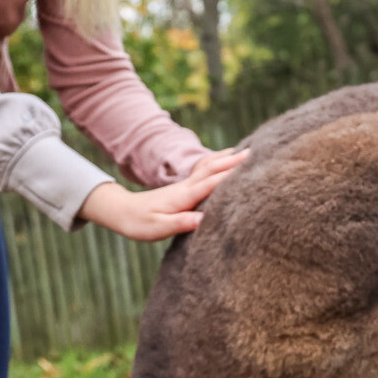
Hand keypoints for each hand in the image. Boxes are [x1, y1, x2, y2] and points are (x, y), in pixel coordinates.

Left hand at [77, 148, 247, 240]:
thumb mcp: (158, 227)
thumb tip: (203, 221)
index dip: (230, 175)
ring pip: (210, 167)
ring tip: (248, 150)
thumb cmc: (139, 223)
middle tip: (255, 152)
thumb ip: (180, 223)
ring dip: (228, 159)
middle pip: (213, 169)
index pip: (210, 183)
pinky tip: (227, 161)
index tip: (249, 167)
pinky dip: (219, 164)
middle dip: (233, 161)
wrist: (121, 211)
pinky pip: (206, 172)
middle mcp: (186, 187)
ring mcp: (185, 186)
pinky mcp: (184, 189)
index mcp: (182, 196)